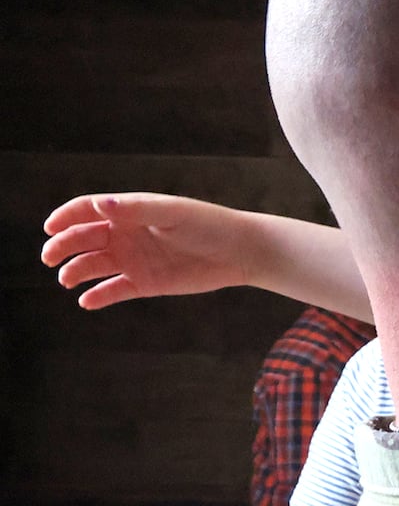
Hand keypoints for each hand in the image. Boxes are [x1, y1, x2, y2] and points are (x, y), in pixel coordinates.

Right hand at [41, 192, 250, 308]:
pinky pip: (114, 290)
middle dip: (63, 246)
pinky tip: (86, 301)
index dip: (65, 217)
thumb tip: (102, 204)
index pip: (87, 210)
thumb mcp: (173, 214)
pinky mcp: (146, 283)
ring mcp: (135, 259)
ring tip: (67, 279)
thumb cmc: (208, 225)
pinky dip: (98, 296)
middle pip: (84, 238)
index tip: (49, 228)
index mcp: (131, 211)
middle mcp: (128, 234)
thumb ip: (138, 210)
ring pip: (94, 265)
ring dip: (76, 271)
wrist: (240, 252)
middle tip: (50, 258)